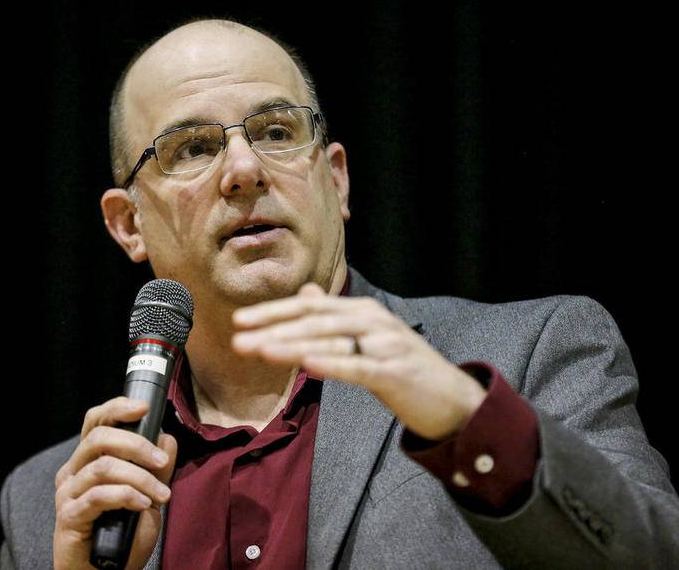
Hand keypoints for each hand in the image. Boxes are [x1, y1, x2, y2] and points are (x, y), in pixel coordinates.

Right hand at [53, 396, 177, 569]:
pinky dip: (126, 496)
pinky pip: (99, 495)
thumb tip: (167, 438)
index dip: (117, 408)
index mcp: (89, 459)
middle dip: (137, 445)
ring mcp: (67, 493)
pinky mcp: (68, 516)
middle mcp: (73, 471)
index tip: (144, 407)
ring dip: (140, 478)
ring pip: (103, 467)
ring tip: (161, 496)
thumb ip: (157, 469)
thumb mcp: (149, 495)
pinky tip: (143, 506)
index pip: (96, 421)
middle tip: (162, 462)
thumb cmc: (124, 534)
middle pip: (99, 438)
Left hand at [232, 283, 486, 439]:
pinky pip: (357, 368)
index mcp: (363, 311)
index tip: (239, 320)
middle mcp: (374, 320)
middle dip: (273, 329)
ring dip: (292, 345)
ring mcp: (386, 345)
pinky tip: (306, 365)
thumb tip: (307, 294)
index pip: (310, 307)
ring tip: (260, 349)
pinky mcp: (395, 373)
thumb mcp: (368, 337)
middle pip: (315, 321)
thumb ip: (336, 316)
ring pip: (331, 342)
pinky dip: (331, 365)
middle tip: (238, 339)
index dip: (273, 312)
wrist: (452, 397)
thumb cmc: (402, 368)